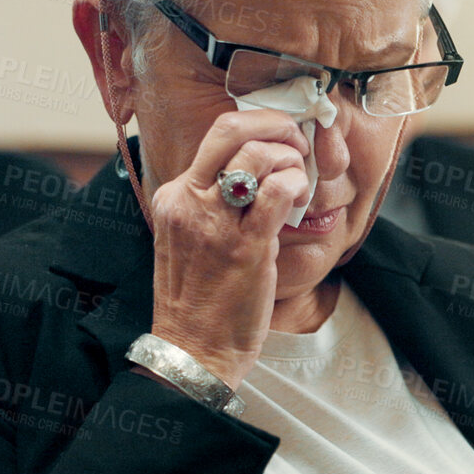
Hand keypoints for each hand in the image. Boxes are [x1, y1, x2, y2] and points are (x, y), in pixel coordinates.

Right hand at [145, 110, 310, 387]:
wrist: (193, 349)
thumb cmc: (201, 299)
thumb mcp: (191, 238)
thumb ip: (216, 204)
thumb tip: (259, 175)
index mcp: (175, 196)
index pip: (216, 136)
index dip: (258, 126)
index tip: (281, 137)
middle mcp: (189, 201)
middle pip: (230, 129)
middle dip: (275, 124)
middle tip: (296, 142)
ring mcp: (213, 222)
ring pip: (256, 155)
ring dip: (290, 158)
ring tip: (298, 178)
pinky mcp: (244, 246)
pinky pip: (276, 192)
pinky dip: (295, 184)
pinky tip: (299, 197)